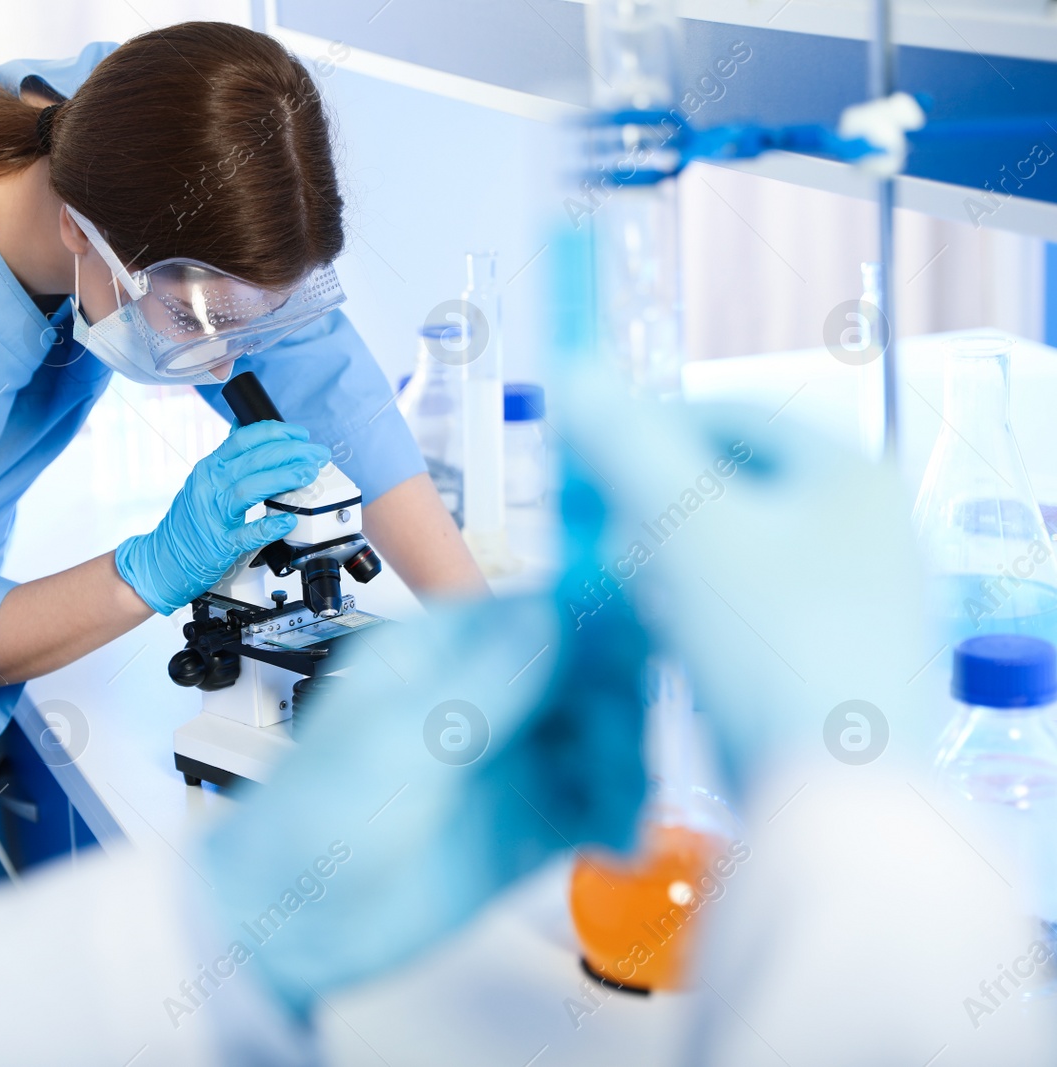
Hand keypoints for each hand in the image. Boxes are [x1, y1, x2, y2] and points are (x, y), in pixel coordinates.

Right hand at [116, 421, 329, 614]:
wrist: (163, 558)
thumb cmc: (188, 522)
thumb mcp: (203, 481)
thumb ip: (225, 457)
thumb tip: (242, 426)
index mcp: (209, 468)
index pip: (243, 439)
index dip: (276, 433)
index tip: (300, 435)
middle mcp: (210, 486)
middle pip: (253, 460)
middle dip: (291, 452)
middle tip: (315, 454)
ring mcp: (214, 515)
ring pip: (250, 488)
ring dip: (283, 479)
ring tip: (307, 474)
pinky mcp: (220, 544)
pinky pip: (247, 534)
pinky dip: (269, 526)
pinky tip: (288, 520)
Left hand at [199, 470, 648, 1017]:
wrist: (292, 927)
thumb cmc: (313, 821)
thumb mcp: (399, 743)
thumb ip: (487, 683)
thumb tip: (559, 614)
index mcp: (441, 653)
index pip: (539, 612)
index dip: (597, 623)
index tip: (639, 647)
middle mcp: (485, 697)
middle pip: (586, 673)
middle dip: (618, 701)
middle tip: (627, 741)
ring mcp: (510, 760)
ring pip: (600, 738)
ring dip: (625, 763)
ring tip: (617, 803)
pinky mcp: (529, 824)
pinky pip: (595, 804)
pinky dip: (617, 817)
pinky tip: (616, 841)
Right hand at [551, 363, 933, 783]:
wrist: (833, 797)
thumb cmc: (768, 643)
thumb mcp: (683, 523)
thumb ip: (624, 441)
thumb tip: (573, 369)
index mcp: (847, 474)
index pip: (726, 415)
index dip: (643, 427)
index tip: (579, 462)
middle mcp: (866, 529)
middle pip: (729, 485)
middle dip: (649, 505)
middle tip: (592, 538)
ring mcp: (857, 601)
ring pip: (734, 553)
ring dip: (664, 563)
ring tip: (618, 594)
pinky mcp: (833, 665)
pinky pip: (748, 614)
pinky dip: (696, 614)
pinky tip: (660, 644)